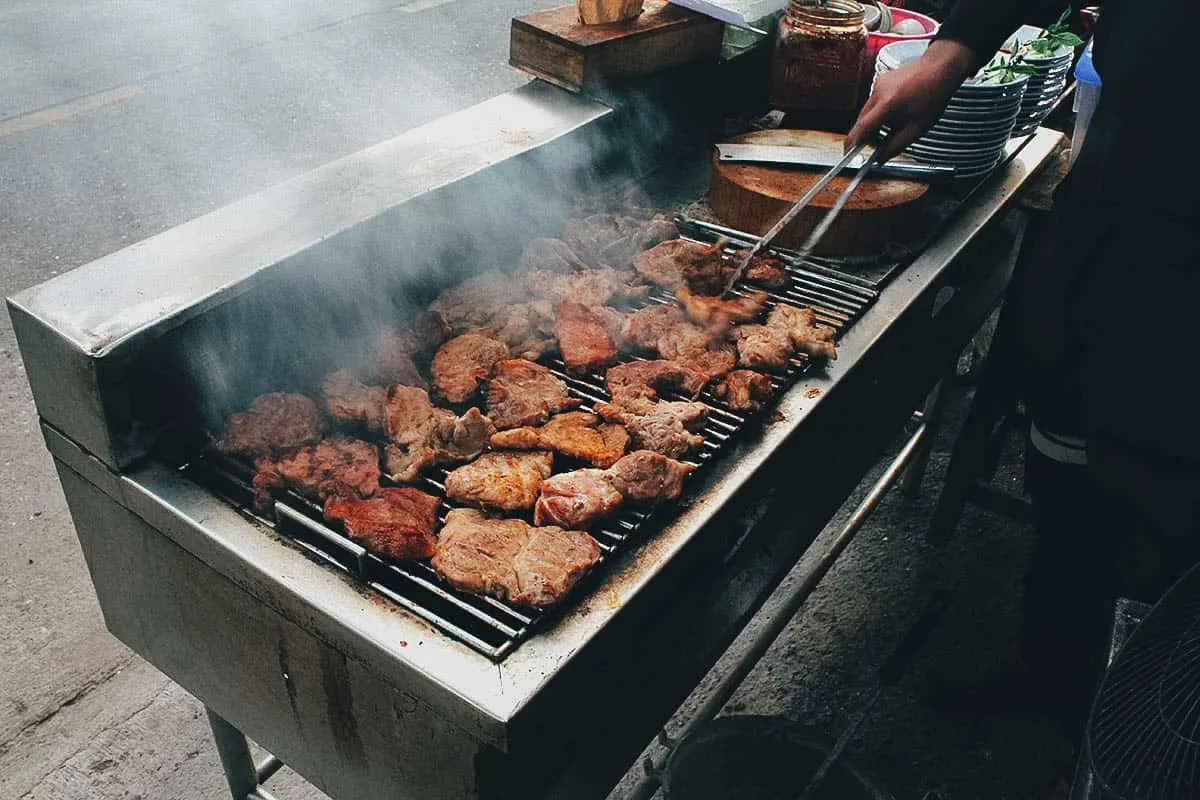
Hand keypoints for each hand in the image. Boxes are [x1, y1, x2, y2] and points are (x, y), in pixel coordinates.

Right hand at [846, 40, 976, 162]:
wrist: (940, 68)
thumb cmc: (933, 94)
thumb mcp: (917, 128)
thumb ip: (896, 146)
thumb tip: (881, 158)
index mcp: (887, 104)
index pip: (860, 129)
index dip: (852, 144)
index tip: (848, 154)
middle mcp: (878, 92)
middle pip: (861, 121)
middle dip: (867, 136)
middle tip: (879, 146)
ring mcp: (877, 85)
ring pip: (867, 112)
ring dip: (874, 124)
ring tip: (895, 125)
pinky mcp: (880, 81)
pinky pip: (873, 102)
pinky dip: (879, 112)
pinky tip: (895, 112)